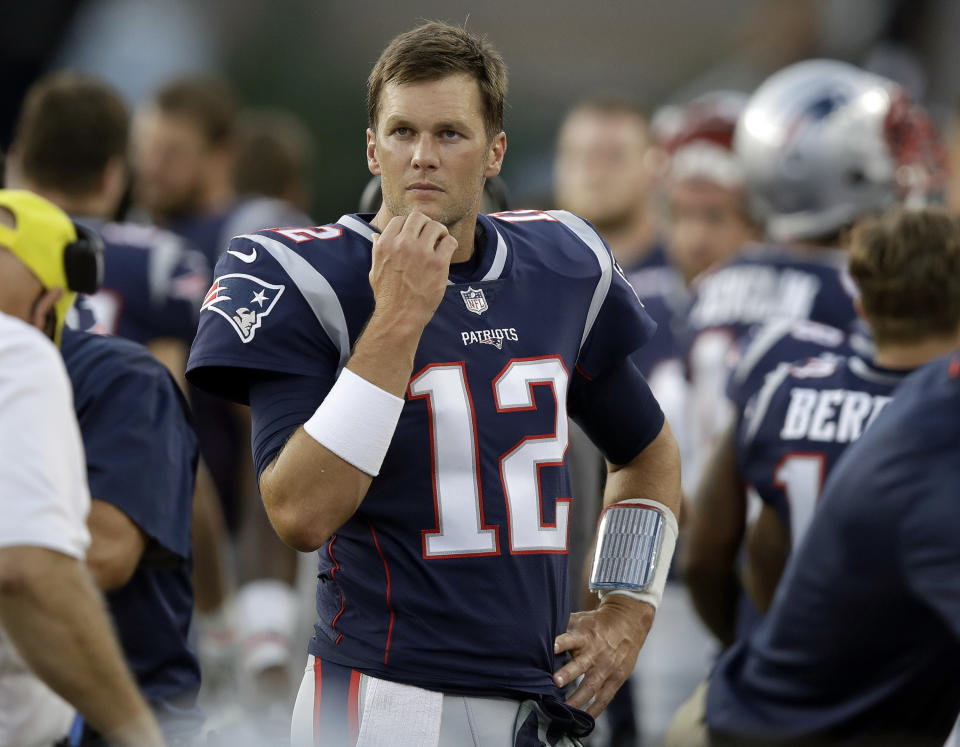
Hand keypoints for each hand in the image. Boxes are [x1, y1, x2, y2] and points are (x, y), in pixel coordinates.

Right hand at [368, 212, 457, 334]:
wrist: (399, 316)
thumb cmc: (387, 296)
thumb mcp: (375, 270)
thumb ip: (377, 250)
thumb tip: (375, 235)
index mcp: (385, 244)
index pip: (400, 220)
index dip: (409, 226)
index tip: (414, 235)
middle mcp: (402, 244)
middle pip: (419, 217)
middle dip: (426, 224)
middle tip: (430, 235)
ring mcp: (421, 253)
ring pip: (436, 226)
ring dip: (440, 232)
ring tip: (441, 241)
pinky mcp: (438, 264)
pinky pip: (450, 242)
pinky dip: (450, 244)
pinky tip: (447, 252)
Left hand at [553, 594, 654, 716]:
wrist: (628, 623)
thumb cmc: (596, 623)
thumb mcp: (580, 619)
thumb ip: (561, 627)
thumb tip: (535, 631)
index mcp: (584, 636)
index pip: (570, 639)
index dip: (561, 643)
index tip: (551, 647)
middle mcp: (595, 652)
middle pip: (580, 664)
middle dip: (567, 674)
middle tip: (554, 682)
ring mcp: (607, 667)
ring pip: (591, 685)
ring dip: (578, 698)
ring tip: (565, 709)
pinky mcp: (616, 678)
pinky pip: (604, 697)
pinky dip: (595, 709)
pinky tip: (584, 719)